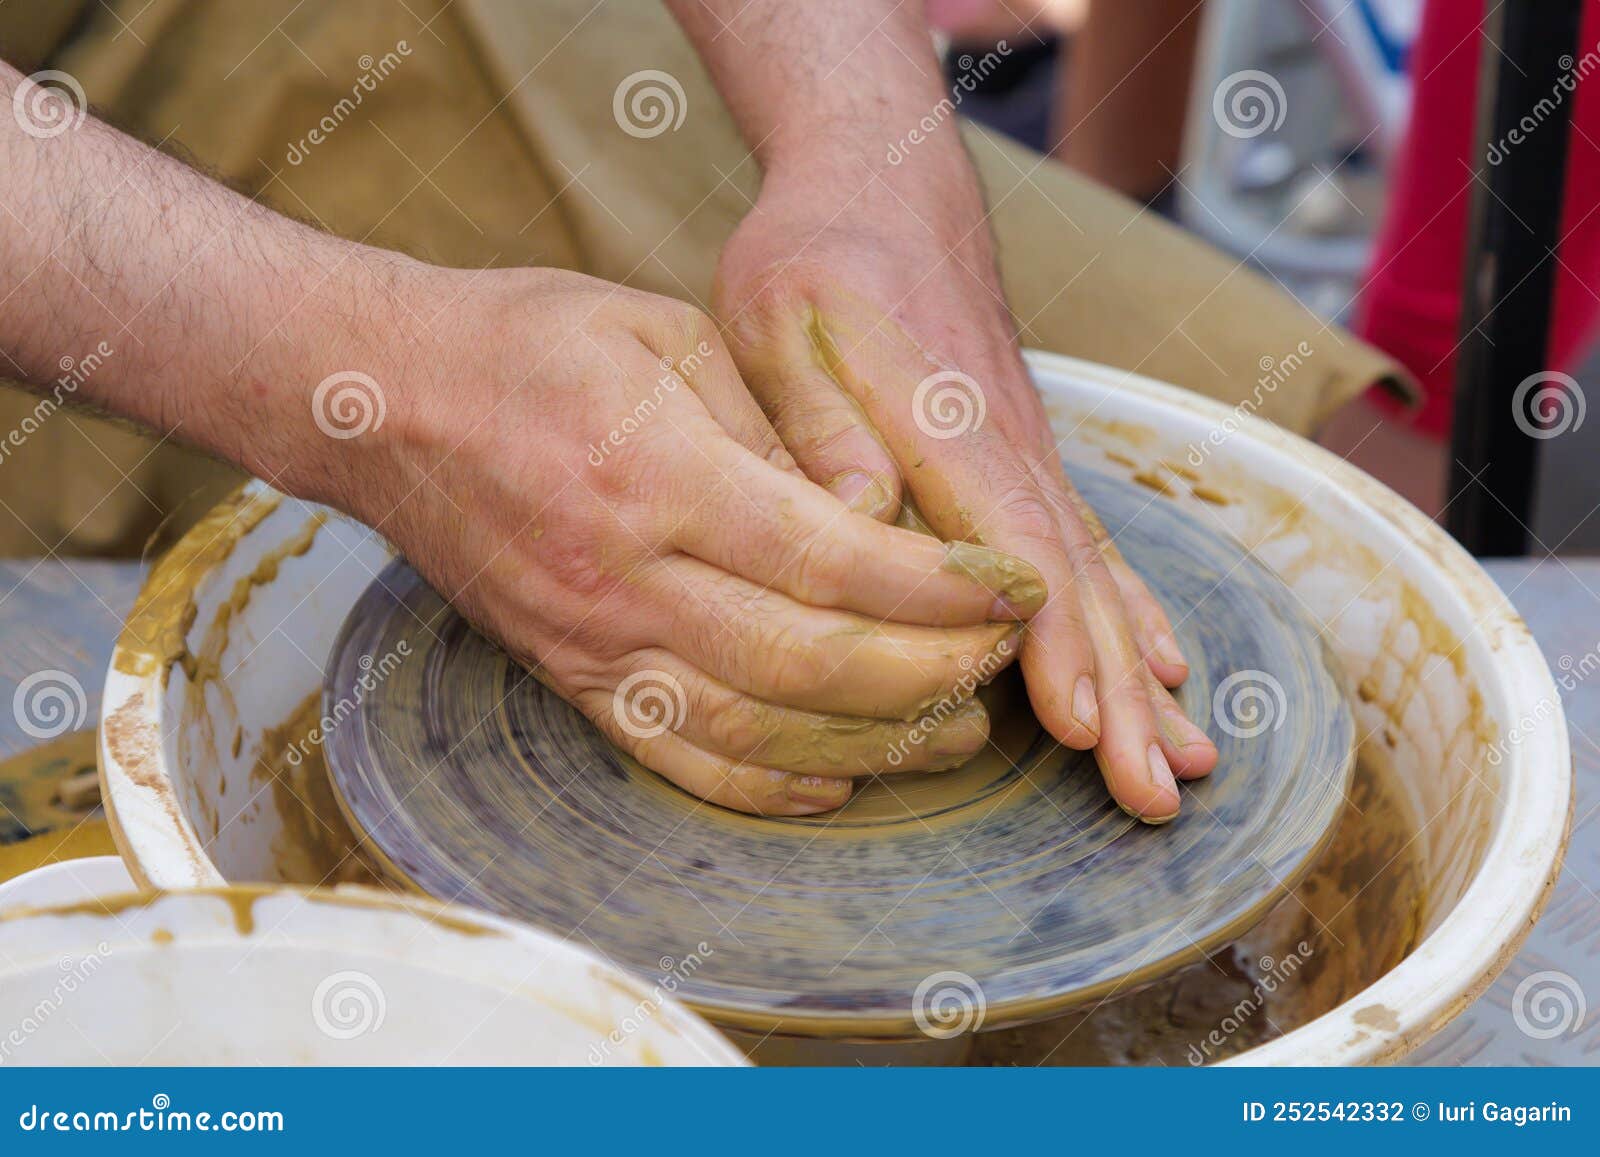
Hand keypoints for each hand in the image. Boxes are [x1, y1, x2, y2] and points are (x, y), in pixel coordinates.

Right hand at [349, 266, 1045, 814]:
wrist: (379, 406)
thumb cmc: (525, 344)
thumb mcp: (664, 335)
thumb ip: (771, 425)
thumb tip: (874, 509)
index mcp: (658, 476)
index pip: (832, 557)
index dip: (939, 588)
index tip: (1012, 589)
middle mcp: (625, 578)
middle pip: (808, 661)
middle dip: (929, 671)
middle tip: (1004, 660)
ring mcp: (590, 641)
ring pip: (755, 727)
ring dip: (871, 742)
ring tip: (955, 729)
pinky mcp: (568, 677)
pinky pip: (677, 755)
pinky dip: (766, 782)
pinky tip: (835, 780)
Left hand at [712, 167, 1217, 821]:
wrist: (882, 187)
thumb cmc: (815, 262)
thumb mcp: (780, 325)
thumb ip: (817, 426)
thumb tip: (857, 517)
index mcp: (947, 424)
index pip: (1015, 547)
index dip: (1053, 642)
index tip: (1086, 726)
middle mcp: (1010, 449)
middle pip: (1081, 581)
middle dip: (1123, 695)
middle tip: (1159, 791)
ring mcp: (1030, 455)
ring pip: (1100, 574)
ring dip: (1144, 673)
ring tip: (1189, 759)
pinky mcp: (1028, 459)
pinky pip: (1094, 544)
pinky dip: (1134, 609)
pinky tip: (1165, 661)